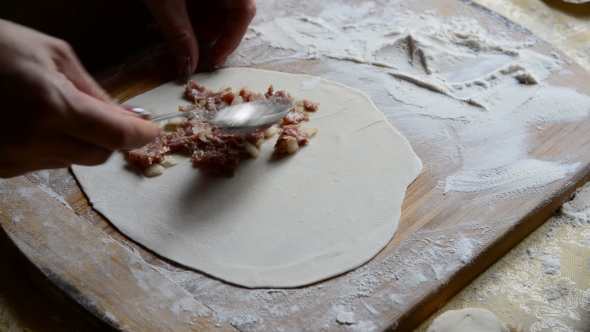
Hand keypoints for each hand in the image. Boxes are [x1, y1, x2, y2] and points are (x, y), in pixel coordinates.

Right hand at [0, 19, 159, 177]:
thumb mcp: (51, 54)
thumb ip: (93, 89)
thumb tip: (127, 115)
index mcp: (53, 108)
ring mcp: (14, 160)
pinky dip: (53, 146)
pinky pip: (45, 163)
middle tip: (108, 116)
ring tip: (57, 110)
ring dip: (80, 142)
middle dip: (111, 138)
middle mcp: (34, 141)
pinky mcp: (1, 169)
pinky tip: (36, 123)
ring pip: (73, 161)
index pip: (117, 136)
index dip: (141, 134)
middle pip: (99, 156)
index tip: (151, 129)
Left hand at [142, 0, 255, 79]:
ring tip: (175, 23)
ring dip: (200, 24)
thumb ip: (178, 33)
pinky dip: (195, 13)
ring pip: (221, 9)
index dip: (231, 39)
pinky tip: (176, 12)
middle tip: (187, 43)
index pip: (244, 11)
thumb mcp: (165, 1)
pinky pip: (209, 2)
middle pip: (233, 13)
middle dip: (210, 33)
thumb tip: (188, 68)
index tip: (214, 60)